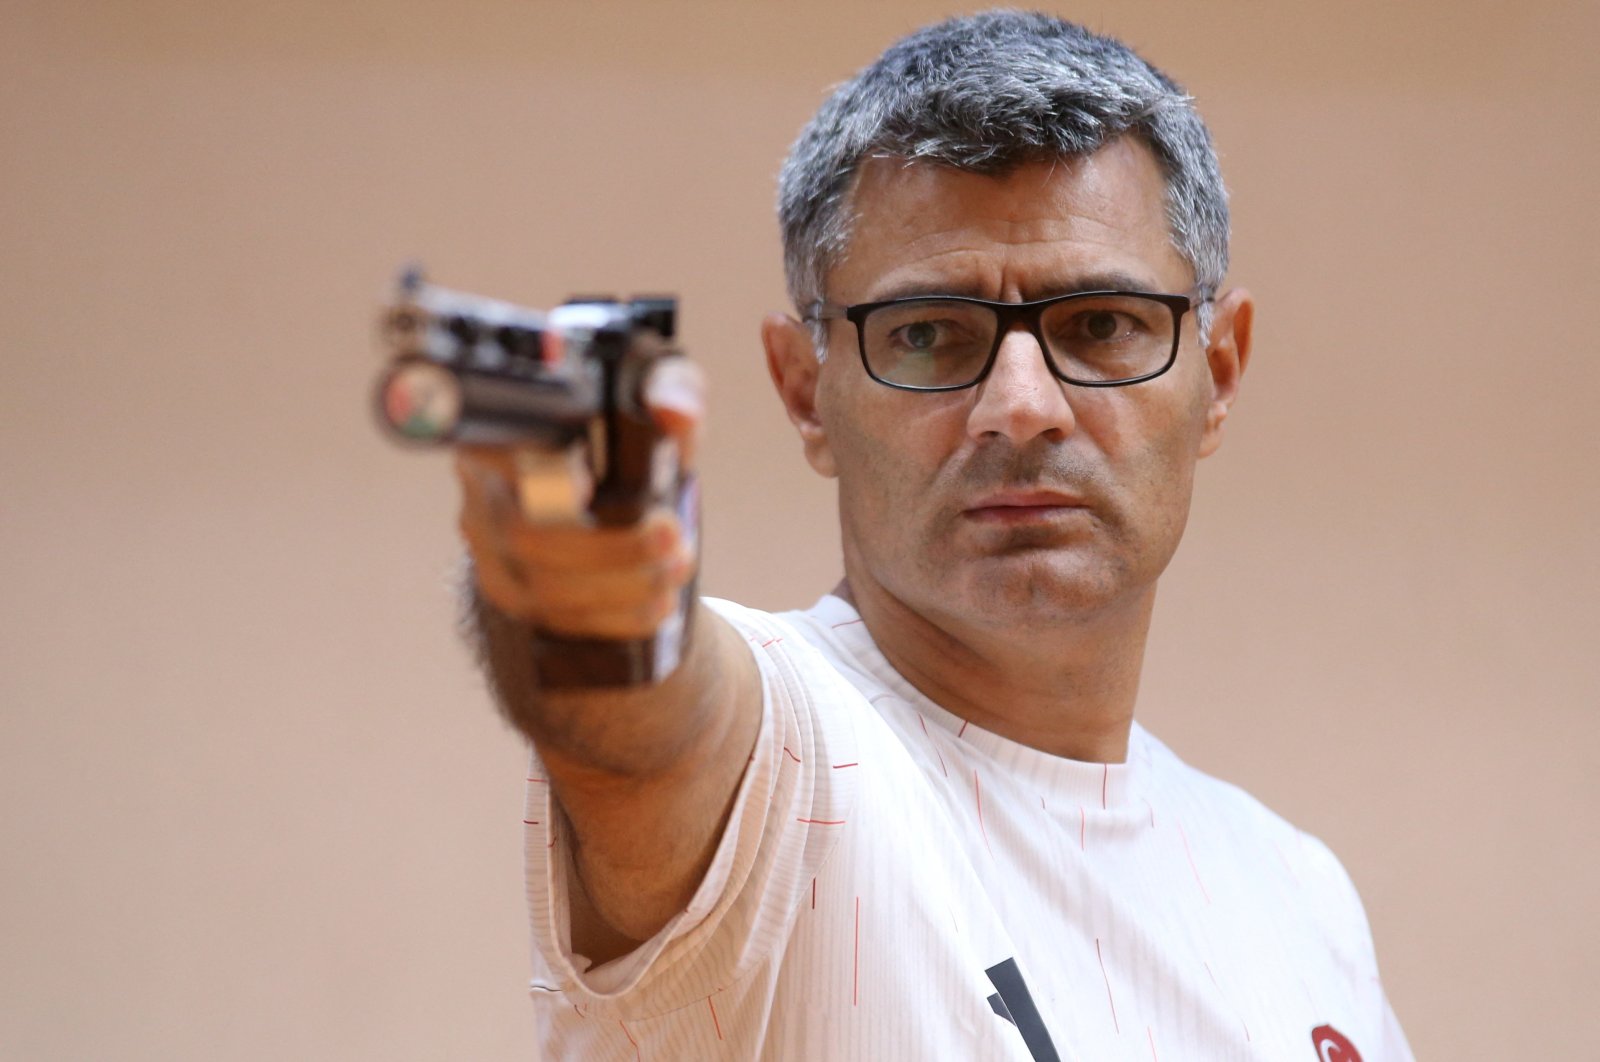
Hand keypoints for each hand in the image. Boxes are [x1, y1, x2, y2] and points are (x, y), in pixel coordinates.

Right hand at [455, 357, 704, 639]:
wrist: (615, 496)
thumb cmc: (627, 436)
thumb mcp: (652, 405)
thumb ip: (670, 390)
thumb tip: (675, 411)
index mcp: (505, 430)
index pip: (490, 445)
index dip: (525, 467)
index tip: (585, 485)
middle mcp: (483, 489)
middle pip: (525, 533)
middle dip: (610, 547)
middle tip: (672, 538)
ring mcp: (490, 548)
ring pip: (541, 587)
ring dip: (622, 588)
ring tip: (676, 570)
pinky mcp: (510, 594)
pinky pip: (555, 619)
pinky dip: (614, 618)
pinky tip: (656, 605)